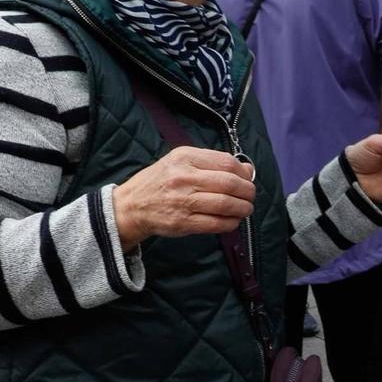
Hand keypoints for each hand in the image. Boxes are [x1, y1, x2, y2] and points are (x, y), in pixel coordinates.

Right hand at [111, 145, 254, 250]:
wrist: (132, 206)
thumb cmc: (161, 182)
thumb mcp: (182, 162)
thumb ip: (214, 163)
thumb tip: (248, 169)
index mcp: (185, 157)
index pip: (227, 162)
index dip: (244, 173)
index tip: (247, 179)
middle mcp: (184, 177)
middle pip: (230, 183)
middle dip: (248, 192)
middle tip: (250, 196)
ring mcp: (183, 201)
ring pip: (226, 204)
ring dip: (243, 208)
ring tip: (245, 209)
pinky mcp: (183, 222)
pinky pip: (217, 223)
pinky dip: (231, 222)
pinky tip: (233, 220)